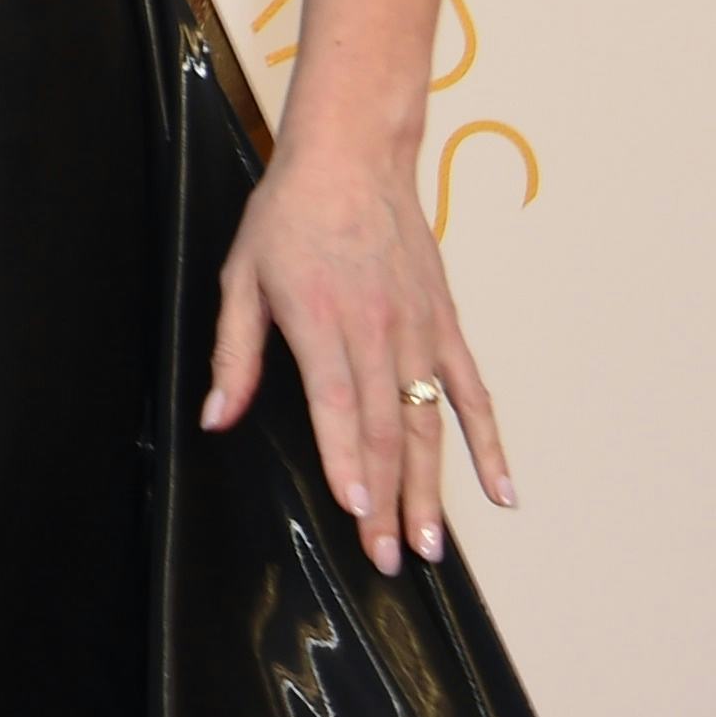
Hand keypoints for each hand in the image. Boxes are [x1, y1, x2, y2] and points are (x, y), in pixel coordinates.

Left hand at [203, 131, 513, 573]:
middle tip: (390, 558)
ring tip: (430, 544)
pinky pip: (472, 392)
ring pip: (429, 422)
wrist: (353, 158)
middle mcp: (376, 331)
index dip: (349, 462)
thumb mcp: (241, 277)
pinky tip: (500, 490)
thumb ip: (235, 354)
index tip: (358, 511)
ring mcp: (418, 330)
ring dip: (433, 487)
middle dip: (389, 500)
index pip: (339, 406)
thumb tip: (215, 417)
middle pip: (387, 430)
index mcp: (321, 321)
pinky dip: (488, 442)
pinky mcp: (445, 324)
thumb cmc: (289, 215)